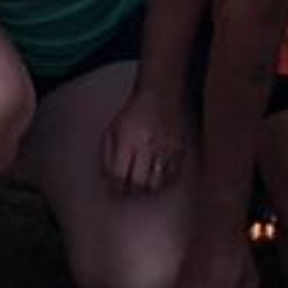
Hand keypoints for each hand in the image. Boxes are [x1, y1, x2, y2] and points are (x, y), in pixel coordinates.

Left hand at [102, 78, 186, 195]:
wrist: (160, 95)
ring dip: (147, 189)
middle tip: (128, 190)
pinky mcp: (179, 150)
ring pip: (156, 184)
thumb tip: (108, 183)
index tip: (115, 189)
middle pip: (139, 183)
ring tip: (142, 183)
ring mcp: (166, 149)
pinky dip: (163, 181)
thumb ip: (107, 158)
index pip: (119, 175)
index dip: (116, 188)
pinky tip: (156, 176)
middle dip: (131, 191)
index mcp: (128, 140)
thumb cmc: (133, 114)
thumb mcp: (112, 131)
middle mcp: (148, 145)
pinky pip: (171, 177)